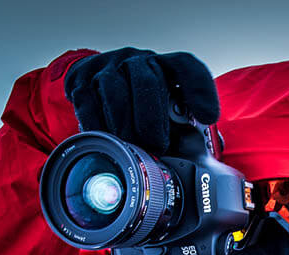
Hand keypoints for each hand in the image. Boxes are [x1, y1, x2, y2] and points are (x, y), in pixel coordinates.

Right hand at [64, 47, 219, 155]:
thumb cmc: (136, 103)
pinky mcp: (81, 78)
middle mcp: (137, 60)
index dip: (200, 90)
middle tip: (158, 146)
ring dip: (124, 124)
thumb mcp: (160, 110)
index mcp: (164, 65)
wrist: (93, 84)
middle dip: (153, 119)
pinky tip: (107, 139)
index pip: (186, 66)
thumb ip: (177, 129)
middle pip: (148, 82)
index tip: (207, 118)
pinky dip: (97, 125)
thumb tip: (196, 162)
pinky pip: (88, 102)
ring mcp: (108, 66)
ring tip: (131, 147)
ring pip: (115, 90)